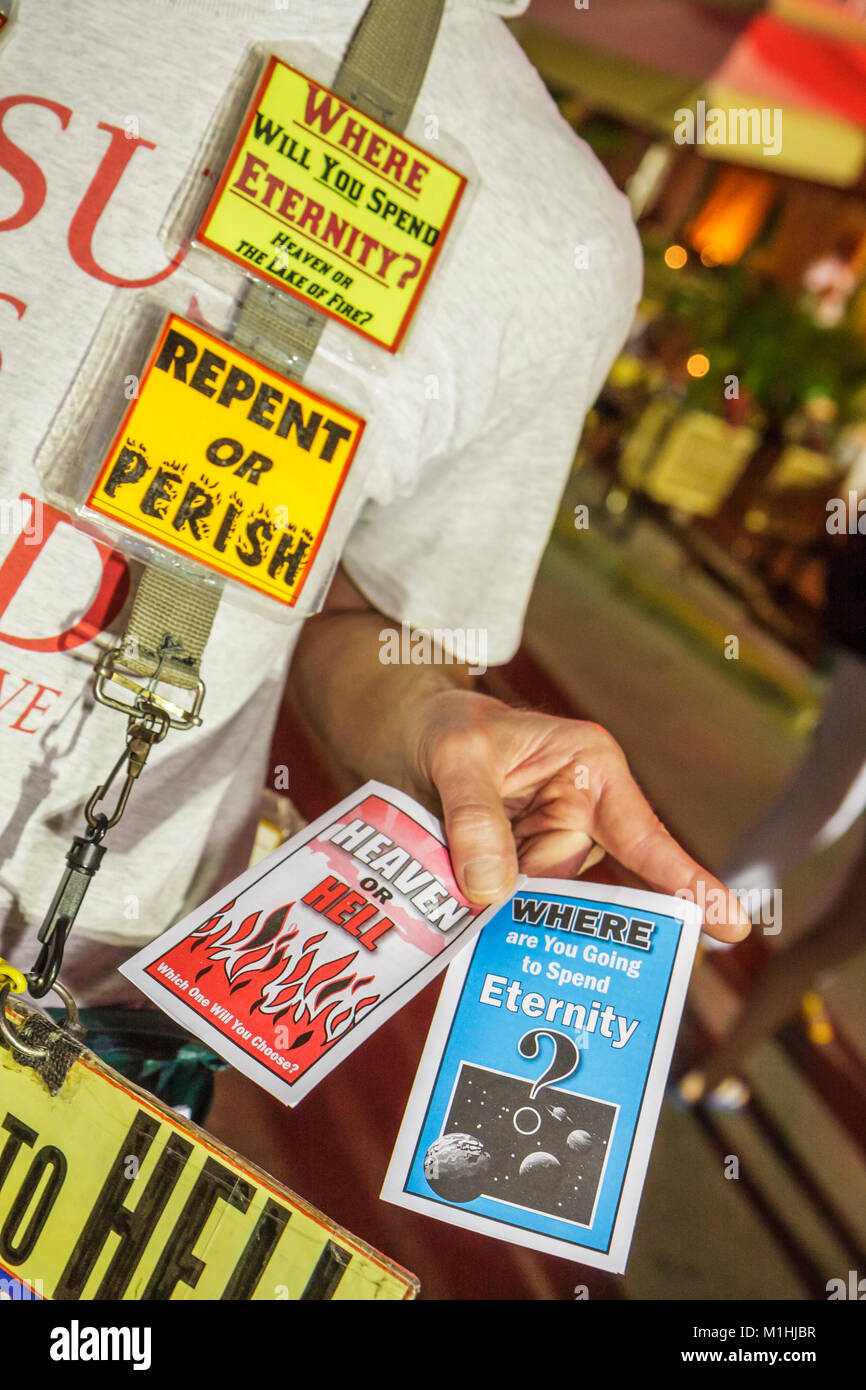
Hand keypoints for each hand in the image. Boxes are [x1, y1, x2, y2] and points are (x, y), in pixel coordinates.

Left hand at [406, 688, 749, 942]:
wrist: (406, 734)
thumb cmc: (445, 728)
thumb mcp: (456, 759)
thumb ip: (475, 819)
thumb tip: (492, 891)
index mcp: (591, 769)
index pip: (643, 836)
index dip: (685, 882)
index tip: (732, 925)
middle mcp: (585, 809)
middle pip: (581, 883)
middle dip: (538, 897)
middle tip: (489, 888)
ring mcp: (556, 841)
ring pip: (544, 901)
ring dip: (502, 901)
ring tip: (453, 864)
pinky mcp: (525, 865)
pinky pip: (519, 903)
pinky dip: (493, 909)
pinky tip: (467, 907)